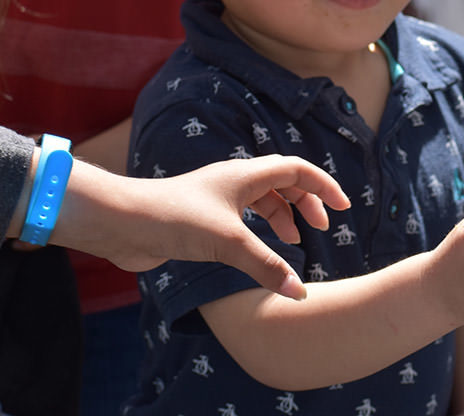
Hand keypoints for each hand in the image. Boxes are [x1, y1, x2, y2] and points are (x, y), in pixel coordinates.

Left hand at [62, 155, 349, 299]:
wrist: (121, 223)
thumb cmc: (174, 220)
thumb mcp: (228, 243)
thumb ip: (266, 266)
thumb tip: (299, 293)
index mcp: (244, 175)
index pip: (297, 171)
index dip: (323, 186)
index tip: (342, 208)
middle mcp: (233, 182)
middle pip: (282, 183)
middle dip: (306, 203)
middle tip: (321, 228)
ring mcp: (216, 199)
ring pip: (262, 200)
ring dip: (282, 216)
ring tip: (293, 242)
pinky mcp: (201, 219)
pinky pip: (242, 219)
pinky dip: (259, 231)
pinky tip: (258, 251)